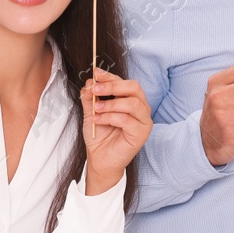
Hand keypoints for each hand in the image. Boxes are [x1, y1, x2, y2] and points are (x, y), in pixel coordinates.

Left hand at [82, 67, 151, 194]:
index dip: (110, 77)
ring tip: (96, 109)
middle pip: (133, 88)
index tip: (95, 74)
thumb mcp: (91, 112)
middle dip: (113, 86)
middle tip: (96, 89)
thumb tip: (89, 82)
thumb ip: (90, 97)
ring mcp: (144, 121)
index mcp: (131, 99)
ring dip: (111, 103)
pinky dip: (110, 117)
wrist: (99, 159)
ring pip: (132, 103)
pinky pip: (127, 120)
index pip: (125, 82)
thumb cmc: (99, 136)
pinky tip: (99, 121)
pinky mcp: (142, 134)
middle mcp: (141, 108)